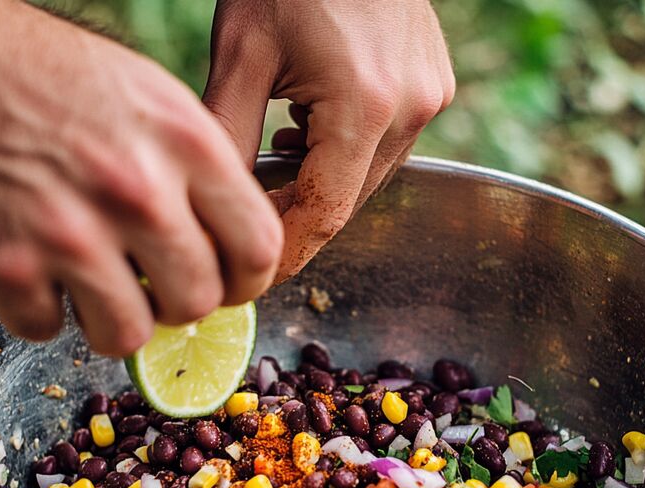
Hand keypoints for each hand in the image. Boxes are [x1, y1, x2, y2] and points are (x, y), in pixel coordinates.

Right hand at [0, 1, 283, 353]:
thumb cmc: (39, 71)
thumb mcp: (144, 94)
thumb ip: (192, 168)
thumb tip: (223, 242)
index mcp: (184, 142)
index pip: (258, 247)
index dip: (244, 279)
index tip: (222, 282)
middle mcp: (136, 189)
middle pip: (196, 301)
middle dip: (174, 303)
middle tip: (146, 284)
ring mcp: (68, 232)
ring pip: (129, 335)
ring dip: (111, 320)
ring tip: (87, 283)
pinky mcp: (3, 263)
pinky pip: (46, 329)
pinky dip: (36, 311)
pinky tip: (28, 269)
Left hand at [203, 0, 454, 279]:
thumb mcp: (240, 54)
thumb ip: (226, 138)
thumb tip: (211, 210)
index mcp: (364, 106)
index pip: (323, 215)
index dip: (283, 253)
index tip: (246, 277)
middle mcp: (410, 108)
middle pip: (346, 200)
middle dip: (293, 220)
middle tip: (238, 229)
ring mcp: (429, 94)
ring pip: (366, 176)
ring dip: (318, 185)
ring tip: (267, 170)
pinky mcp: (433, 82)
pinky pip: (385, 143)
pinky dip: (343, 153)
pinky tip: (302, 132)